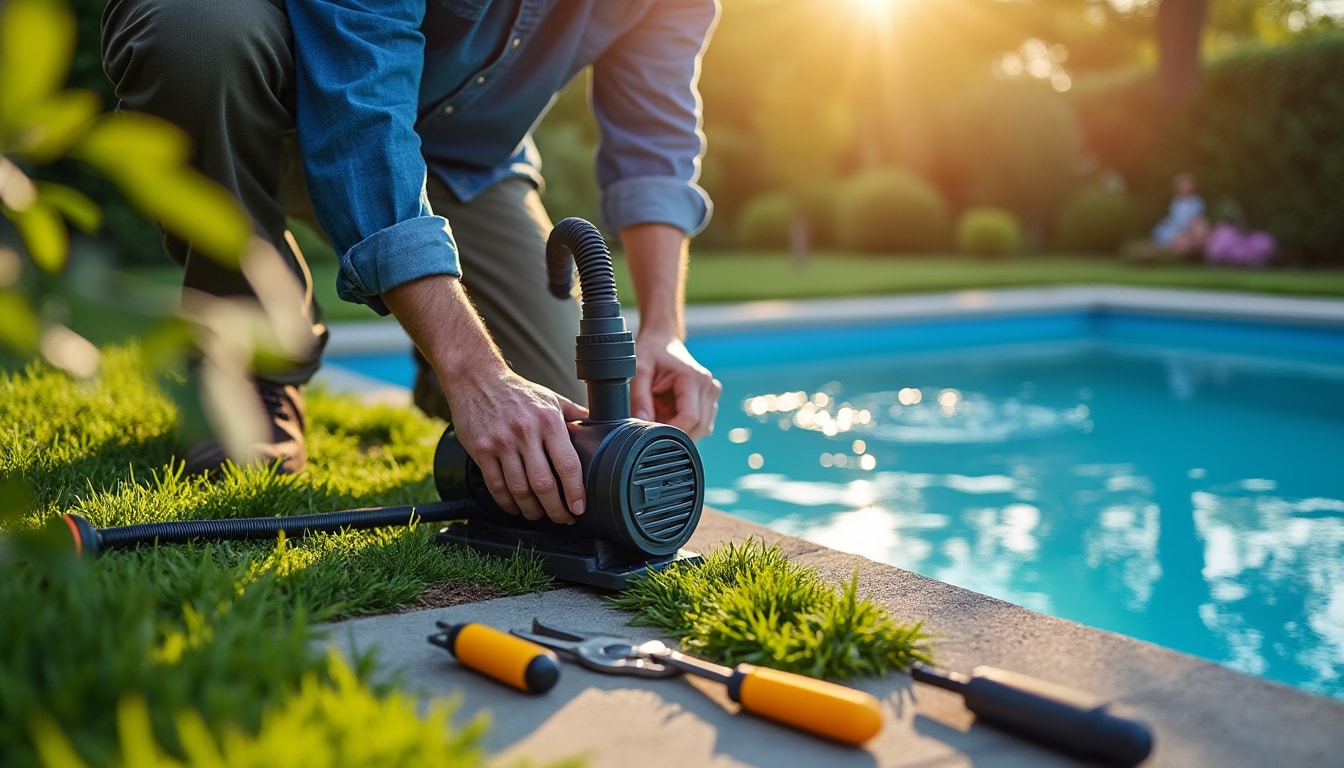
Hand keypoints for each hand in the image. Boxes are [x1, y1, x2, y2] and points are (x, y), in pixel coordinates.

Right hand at [445, 369, 589, 524]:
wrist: (476, 379)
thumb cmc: (518, 392)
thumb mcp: (551, 398)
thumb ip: (575, 415)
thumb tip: (600, 427)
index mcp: (549, 421)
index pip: (567, 465)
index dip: (575, 492)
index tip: (579, 508)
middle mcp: (525, 433)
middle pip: (544, 484)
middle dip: (556, 509)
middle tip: (562, 519)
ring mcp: (501, 443)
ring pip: (520, 490)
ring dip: (532, 510)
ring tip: (539, 515)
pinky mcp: (481, 450)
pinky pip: (496, 486)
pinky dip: (507, 503)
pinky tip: (515, 507)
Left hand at [630, 333, 721, 439]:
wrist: (662, 341)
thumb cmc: (651, 353)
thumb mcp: (638, 371)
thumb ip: (639, 397)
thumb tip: (643, 422)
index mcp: (694, 378)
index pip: (691, 418)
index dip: (672, 431)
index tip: (653, 431)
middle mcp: (709, 387)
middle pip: (699, 427)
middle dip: (675, 432)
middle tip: (654, 422)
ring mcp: (712, 395)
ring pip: (702, 429)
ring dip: (681, 429)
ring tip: (662, 413)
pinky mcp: (711, 401)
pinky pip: (701, 425)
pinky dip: (685, 426)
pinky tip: (671, 413)